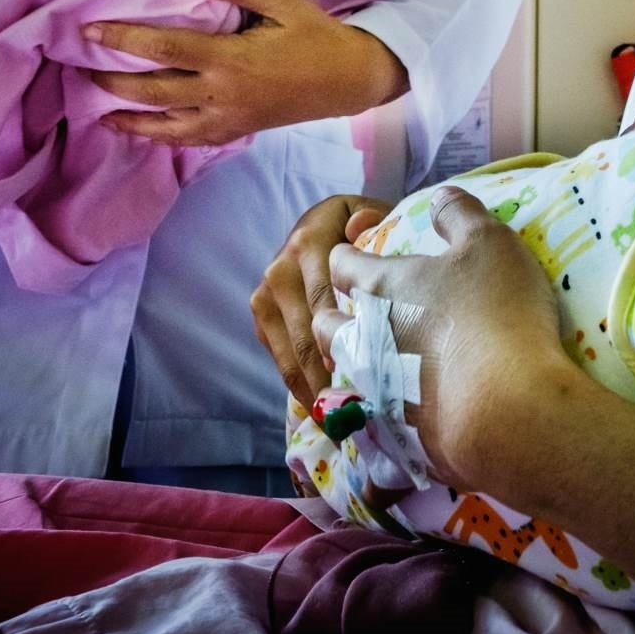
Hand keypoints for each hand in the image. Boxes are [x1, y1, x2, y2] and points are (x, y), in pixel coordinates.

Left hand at [85, 0, 407, 146]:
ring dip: (127, 115)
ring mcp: (227, 119)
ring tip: (97, 104)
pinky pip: (187, 140)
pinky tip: (136, 130)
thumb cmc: (317, 36)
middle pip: (153, 91)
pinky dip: (157, 137)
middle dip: (112, 80)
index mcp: (231, 60)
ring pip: (164, 125)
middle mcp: (221, 95)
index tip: (91, 31)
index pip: (164, 49)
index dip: (123, 40)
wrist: (349, 81)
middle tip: (82, 64)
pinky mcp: (234, 131)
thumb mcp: (282, 1)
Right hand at [252, 192, 395, 406]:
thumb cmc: (356, 227)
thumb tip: (360, 227)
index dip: (337, 338)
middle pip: (303, 331)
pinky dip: (294, 377)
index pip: (322, 298)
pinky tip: (314, 400)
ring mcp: (266, 290)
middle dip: (324, 374)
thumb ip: (374, 222)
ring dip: (308, 384)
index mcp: (310, 243)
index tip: (356, 373)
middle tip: (346, 412)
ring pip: (287, 347)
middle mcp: (282, 267)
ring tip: (329, 417)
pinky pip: (276, 350)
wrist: (317, 223)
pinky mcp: (260, 310)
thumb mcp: (369, 216)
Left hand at [318, 186, 571, 497]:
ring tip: (378, 359)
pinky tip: (411, 404)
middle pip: (325, 325)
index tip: (357, 250)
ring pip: (344, 374)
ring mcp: (378, 390)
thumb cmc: (496, 312)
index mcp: (382, 286)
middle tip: (355, 310)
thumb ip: (459, 213)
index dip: (347, 253)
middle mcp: (366, 339)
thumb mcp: (489, 242)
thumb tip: (439, 196)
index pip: (341, 264)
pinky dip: (386, 405)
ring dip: (352, 362)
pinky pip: (377, 416)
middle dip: (331, 313)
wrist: (505, 410)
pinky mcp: (399, 434)